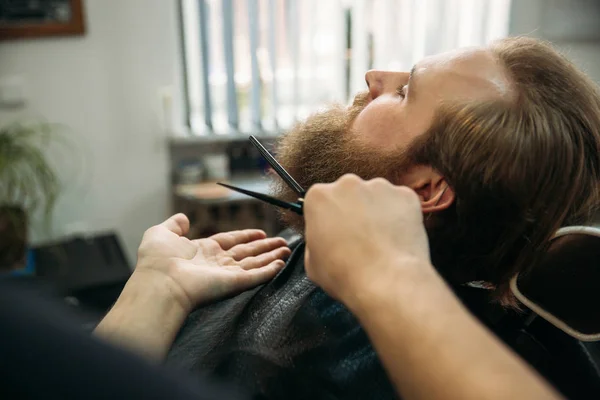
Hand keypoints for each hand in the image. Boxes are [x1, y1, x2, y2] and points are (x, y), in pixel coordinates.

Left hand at [133, 213, 290, 312]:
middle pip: (246, 253)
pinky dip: (268, 271)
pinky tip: (281, 264)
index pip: (229, 242)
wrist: (159, 282)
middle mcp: (216, 263)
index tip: (260, 233)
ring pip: (254, 263)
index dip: (245, 236)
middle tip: (282, 243)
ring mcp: (225, 274)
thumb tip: (183, 218)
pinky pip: (255, 276)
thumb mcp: (161, 233)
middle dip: (265, 248)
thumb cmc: (156, 261)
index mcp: (202, 251)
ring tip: (288, 251)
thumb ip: (174, 224)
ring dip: (271, 257)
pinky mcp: (233, 283)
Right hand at [303, 174, 431, 304]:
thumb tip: (325, 238)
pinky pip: (400, 203)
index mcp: (319, 196)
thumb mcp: (311, 262)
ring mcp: (379, 187)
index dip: (327, 219)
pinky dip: (399, 216)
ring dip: (376, 212)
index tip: (334, 232)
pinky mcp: (405, 195)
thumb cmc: (346, 275)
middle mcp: (348, 184)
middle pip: (349, 193)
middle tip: (358, 237)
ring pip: (375, 196)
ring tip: (380, 240)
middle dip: (352, 210)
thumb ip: (315, 239)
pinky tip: (396, 238)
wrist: (386, 282)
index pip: (321, 201)